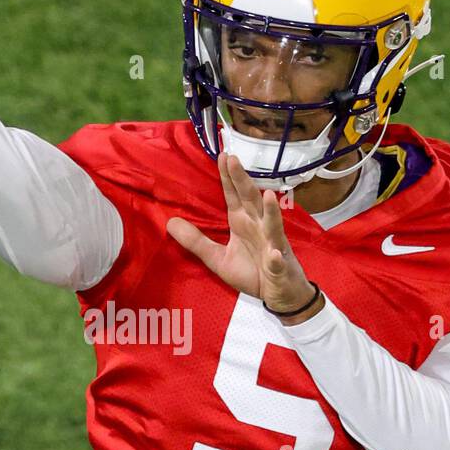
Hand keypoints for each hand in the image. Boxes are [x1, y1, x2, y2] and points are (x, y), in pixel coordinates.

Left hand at [166, 152, 324, 323]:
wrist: (279, 294)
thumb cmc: (252, 271)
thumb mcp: (217, 258)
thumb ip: (196, 241)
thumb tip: (170, 222)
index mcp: (243, 223)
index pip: (234, 196)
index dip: (228, 177)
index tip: (222, 156)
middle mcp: (259, 228)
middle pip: (251, 201)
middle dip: (244, 182)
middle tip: (234, 159)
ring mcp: (272, 245)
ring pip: (272, 226)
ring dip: (271, 212)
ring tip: (267, 195)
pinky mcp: (279, 267)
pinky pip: (277, 262)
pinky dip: (276, 258)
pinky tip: (273, 254)